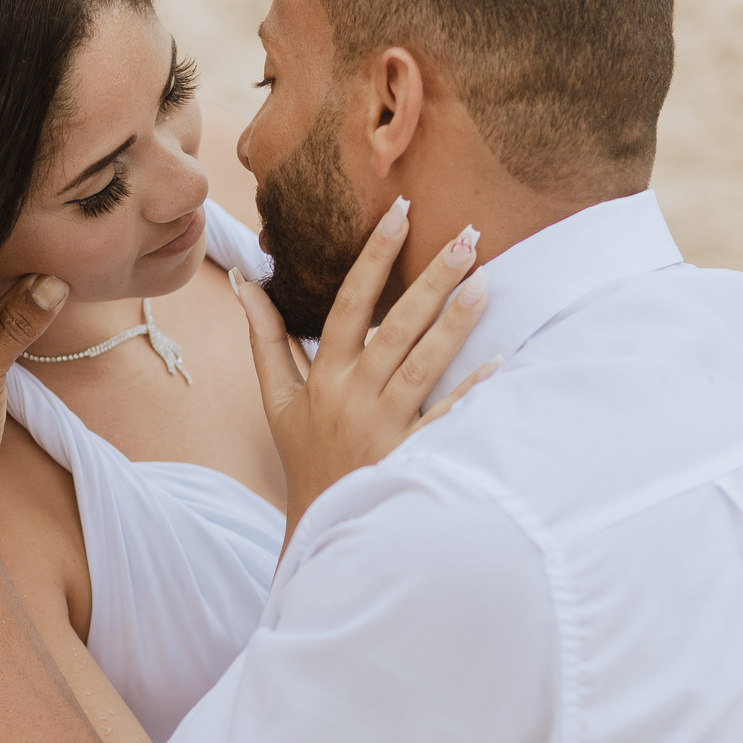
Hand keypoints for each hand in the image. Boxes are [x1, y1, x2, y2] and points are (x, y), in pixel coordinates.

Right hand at [231, 200, 496, 543]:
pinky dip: (471, 391)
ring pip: (423, 365)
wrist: (323, 528)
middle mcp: (355, 396)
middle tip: (468, 236)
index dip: (374, 257)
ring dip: (455, 323)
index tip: (400, 214)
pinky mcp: (411, 456)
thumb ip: (264, 338)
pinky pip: (445, 418)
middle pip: (396, 328)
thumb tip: (243, 282)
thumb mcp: (276, 399)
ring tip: (486, 281)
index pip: (350, 304)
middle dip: (432, 279)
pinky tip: (499, 360)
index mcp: (325, 376)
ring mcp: (385, 426)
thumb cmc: (305, 455)